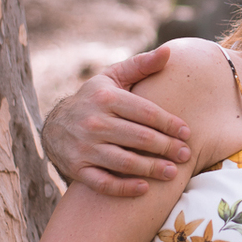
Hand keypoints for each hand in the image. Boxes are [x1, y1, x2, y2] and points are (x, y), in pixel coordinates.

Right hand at [41, 46, 191, 196]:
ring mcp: (84, 147)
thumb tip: (169, 52)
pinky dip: (124, 188)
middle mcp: (93, 122)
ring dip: (151, 169)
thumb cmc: (95, 99)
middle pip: (138, 138)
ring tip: (173, 173)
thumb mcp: (113, 77)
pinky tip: (144, 188)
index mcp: (105, 98)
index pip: (145, 112)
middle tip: (186, 155)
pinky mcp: (77, 169)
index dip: (169, 124)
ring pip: (124, 162)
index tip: (187, 133)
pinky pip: (103, 182)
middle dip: (166, 147)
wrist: (54, 125)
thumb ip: (141, 65)